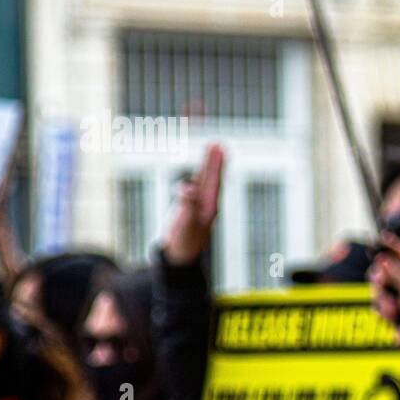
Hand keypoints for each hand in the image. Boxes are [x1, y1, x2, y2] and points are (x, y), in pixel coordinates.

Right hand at [163, 143, 224, 265]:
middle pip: (212, 177)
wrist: (180, 256)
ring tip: (212, 150)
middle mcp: (207, 204)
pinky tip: (200, 172)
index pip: (214, 180)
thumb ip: (187, 205)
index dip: (216, 164)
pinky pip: (195, 188)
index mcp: (209, 206)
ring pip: (204, 181)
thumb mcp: (185, 223)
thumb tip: (189, 188)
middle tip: (219, 143)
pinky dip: (198, 177)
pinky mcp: (190, 209)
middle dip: (215, 161)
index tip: (220, 148)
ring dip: (208, 165)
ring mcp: (199, 206)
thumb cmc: (183, 241)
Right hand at [369, 233, 399, 361]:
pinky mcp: (388, 311)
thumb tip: (383, 261)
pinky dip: (382, 311)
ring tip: (392, 308)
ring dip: (382, 298)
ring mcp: (396, 297)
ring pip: (376, 288)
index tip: (382, 238)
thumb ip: (397, 274)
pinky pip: (375, 305)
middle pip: (384, 269)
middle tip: (378, 280)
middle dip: (379, 275)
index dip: (395, 244)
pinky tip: (391, 317)